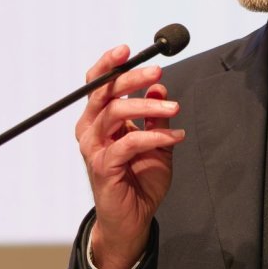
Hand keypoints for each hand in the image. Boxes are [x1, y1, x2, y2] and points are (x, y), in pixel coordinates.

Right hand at [76, 44, 184, 268]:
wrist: (133, 219)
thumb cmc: (140, 180)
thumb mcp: (156, 141)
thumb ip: (155, 116)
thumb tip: (159, 87)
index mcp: (98, 120)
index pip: (97, 85)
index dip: (108, 64)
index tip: (127, 49)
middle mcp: (90, 131)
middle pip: (104, 92)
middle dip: (131, 78)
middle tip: (158, 72)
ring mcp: (93, 149)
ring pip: (115, 113)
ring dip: (149, 106)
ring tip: (175, 109)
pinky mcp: (103, 166)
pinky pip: (129, 142)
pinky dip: (155, 136)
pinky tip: (176, 137)